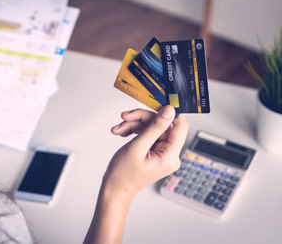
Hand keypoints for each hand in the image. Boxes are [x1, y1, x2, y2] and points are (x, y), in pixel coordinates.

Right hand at [83, 106, 188, 243]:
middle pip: (161, 124)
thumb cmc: (123, 173)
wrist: (114, 188)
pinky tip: (121, 132)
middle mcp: (169, 154)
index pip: (179, 125)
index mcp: (170, 156)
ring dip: (134, 124)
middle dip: (141, 119)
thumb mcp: (138, 146)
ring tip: (118, 128)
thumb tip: (169, 110)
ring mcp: (162, 152)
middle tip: (125, 116)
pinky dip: (134, 131)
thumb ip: (154, 127)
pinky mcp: (154, 151)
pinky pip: (147, 134)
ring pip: (152, 127)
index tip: (154, 104)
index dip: (167, 113)